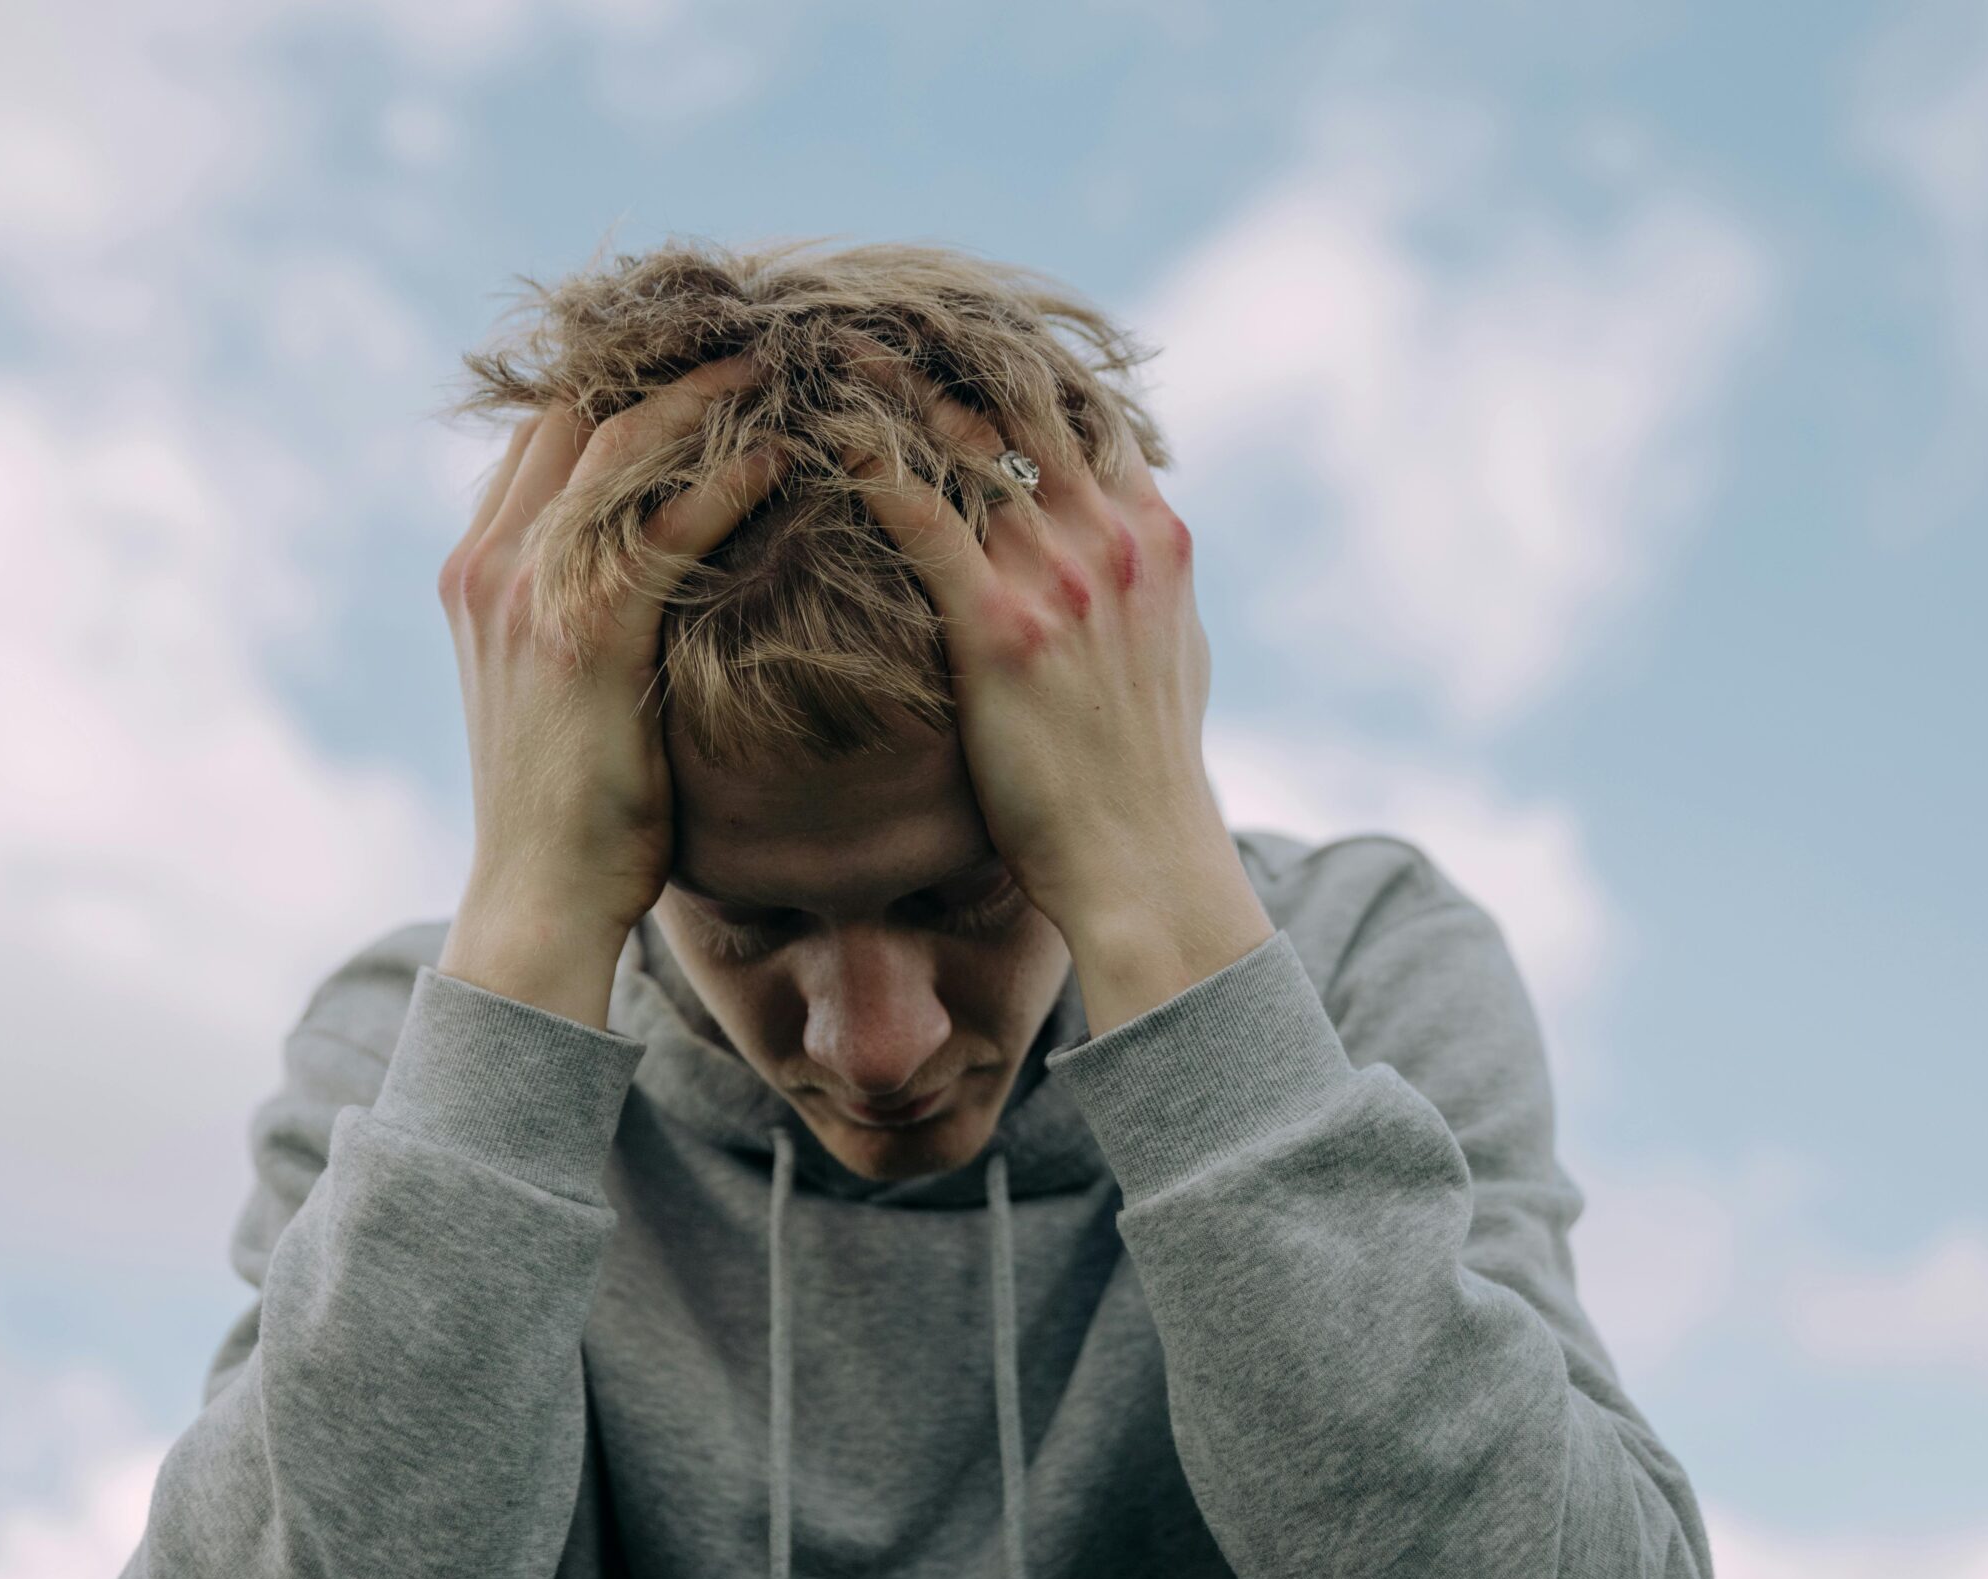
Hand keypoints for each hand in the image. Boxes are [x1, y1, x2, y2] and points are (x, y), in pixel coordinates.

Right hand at [435, 356, 783, 1023]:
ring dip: (707, 390)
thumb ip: (588, 611)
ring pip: (621, 441)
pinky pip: (667, 522)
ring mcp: (529, 591)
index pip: (544, 430)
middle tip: (757, 322)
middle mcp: (492, 562)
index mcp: (478, 568)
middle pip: (576, 407)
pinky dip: (729, 474)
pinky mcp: (586, 632)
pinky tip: (789, 448)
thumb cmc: (578, 810)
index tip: (702, 341)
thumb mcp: (562, 689)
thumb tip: (663, 564)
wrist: (539, 901)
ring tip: (784, 356)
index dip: (620, 375)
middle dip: (665, 356)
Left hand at [843, 362, 1243, 947]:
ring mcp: (1061, 575)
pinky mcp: (1002, 624)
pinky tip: (813, 436)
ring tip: (822, 346)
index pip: (1084, 408)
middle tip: (865, 308)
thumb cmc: (1145, 774)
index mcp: (1154, 533)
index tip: (947, 326)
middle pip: (1021, 399)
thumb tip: (1130, 538)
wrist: (1143, 862)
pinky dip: (865, 463)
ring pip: (963, 437)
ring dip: (889, 385)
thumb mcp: (1175, 653)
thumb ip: (1146, 580)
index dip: (1013, 359)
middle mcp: (1114, 536)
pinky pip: (918, 511)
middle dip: (941, 347)